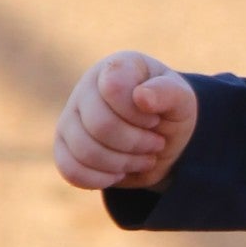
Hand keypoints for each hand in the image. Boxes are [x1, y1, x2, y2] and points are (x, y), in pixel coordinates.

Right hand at [53, 51, 198, 191]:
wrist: (161, 142)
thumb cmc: (169, 113)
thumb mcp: (182, 100)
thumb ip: (167, 92)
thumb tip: (141, 97)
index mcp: (116, 67)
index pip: (114, 88)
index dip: (138, 113)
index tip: (155, 118)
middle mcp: (86, 88)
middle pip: (100, 125)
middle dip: (135, 143)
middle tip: (156, 143)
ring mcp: (70, 117)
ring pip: (85, 151)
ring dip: (122, 163)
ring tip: (143, 159)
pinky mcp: (63, 146)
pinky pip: (71, 170)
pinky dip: (100, 179)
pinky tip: (119, 173)